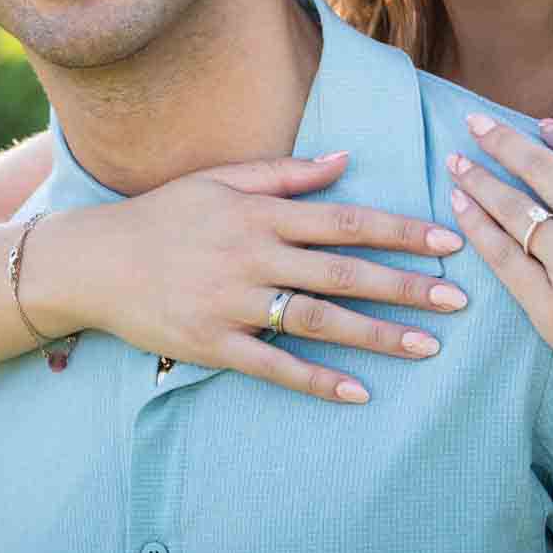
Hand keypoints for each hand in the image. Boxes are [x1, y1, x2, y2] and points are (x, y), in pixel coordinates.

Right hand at [45, 153, 469, 403]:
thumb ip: (287, 173)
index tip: (448, 242)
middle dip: (405, 287)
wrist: (94, 261)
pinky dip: (317, 381)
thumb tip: (346, 160)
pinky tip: (359, 392)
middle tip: (458, 301)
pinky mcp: (213, 345)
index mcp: (260, 215)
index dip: (401, 232)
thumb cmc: (163, 214)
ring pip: (318, 321)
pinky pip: (274, 366)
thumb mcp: (221, 180)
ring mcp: (233, 304)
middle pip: (344, 274)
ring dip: (376, 335)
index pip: (346, 222)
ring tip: (427, 347)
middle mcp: (253, 257)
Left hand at [446, 116, 552, 441]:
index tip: (543, 127)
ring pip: (515, 211)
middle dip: (502, 140)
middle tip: (474, 123)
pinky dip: (478, 229)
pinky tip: (460, 209)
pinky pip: (505, 260)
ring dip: (479, 180)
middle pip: (541, 170)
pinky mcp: (552, 312)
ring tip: (454, 164)